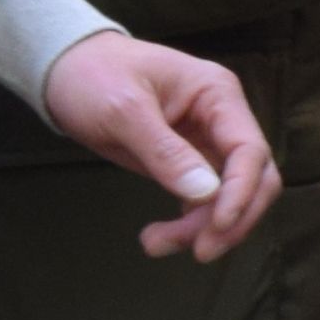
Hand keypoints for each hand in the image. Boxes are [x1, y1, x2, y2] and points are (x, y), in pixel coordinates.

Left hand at [36, 32, 279, 262]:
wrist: (65, 68)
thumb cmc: (93, 76)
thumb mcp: (123, 110)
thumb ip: (164, 151)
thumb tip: (205, 195)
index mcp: (217, 94)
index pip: (250, 151)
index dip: (241, 194)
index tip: (216, 228)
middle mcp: (222, 119)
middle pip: (254, 180)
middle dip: (229, 219)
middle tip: (197, 251)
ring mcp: (208, 142)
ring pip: (230, 197)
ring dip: (203, 228)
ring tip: (154, 243)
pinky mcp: (190, 163)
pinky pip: (206, 202)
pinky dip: (190, 224)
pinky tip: (160, 235)